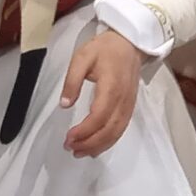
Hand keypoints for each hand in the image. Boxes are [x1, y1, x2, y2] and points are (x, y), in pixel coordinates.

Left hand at [61, 29, 144, 157]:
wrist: (130, 43)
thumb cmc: (105, 49)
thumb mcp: (82, 57)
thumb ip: (72, 81)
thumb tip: (65, 104)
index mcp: (111, 87)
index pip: (99, 116)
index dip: (84, 131)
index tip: (69, 137)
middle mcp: (123, 99)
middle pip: (109, 129)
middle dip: (90, 143)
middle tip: (71, 148)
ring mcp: (129, 104)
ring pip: (116, 132)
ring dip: (99, 146)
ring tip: (80, 152)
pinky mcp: (130, 107)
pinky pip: (121, 128)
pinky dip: (109, 141)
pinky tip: (96, 147)